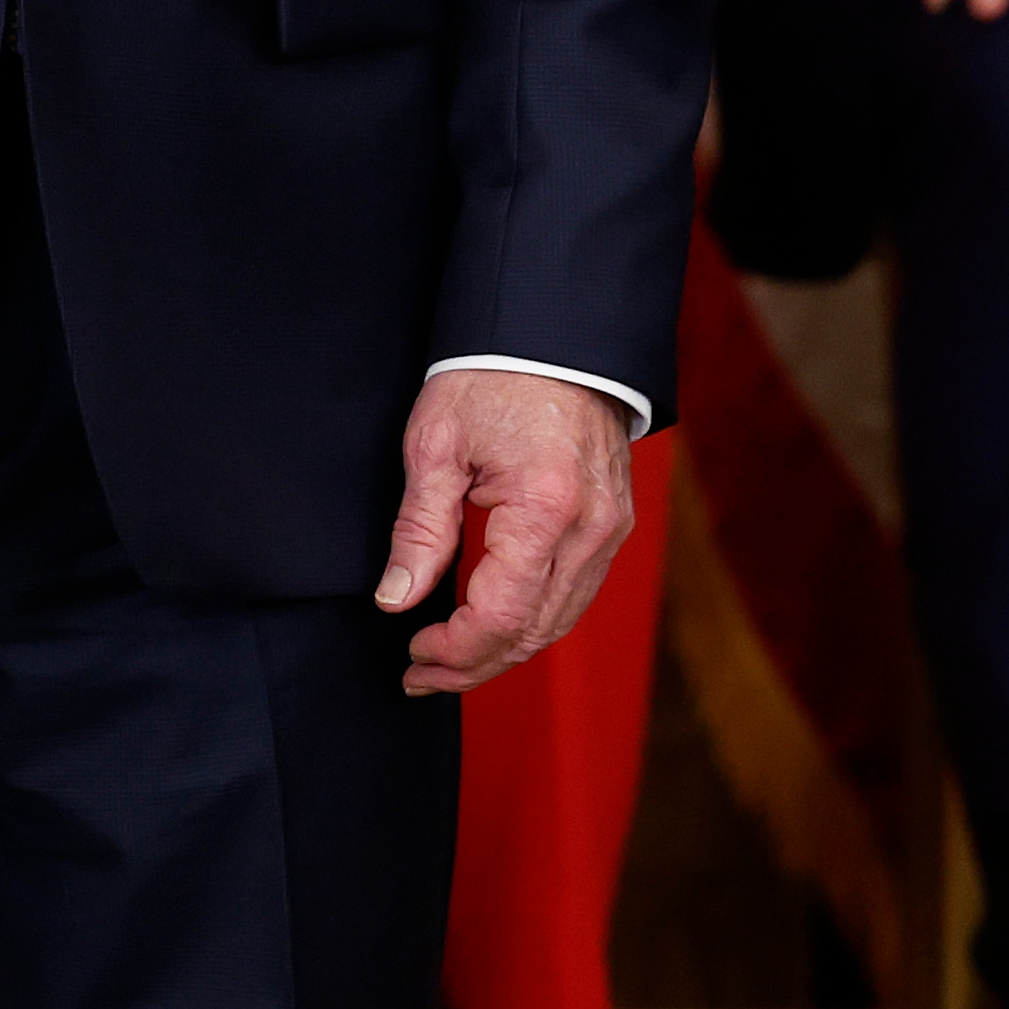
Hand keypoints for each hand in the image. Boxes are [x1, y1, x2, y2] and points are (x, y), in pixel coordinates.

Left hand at [374, 371, 637, 697]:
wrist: (553, 333)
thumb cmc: (492, 375)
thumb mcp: (436, 445)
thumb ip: (419, 530)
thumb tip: (395, 600)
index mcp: (545, 508)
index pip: (501, 616)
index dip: (454, 650)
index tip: (412, 654)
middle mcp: (591, 528)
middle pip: (534, 632)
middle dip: (473, 664)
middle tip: (420, 675)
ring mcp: (611, 529)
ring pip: (559, 622)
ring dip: (503, 651)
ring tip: (448, 660)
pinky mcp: (613, 524)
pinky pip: (575, 594)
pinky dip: (533, 621)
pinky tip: (493, 626)